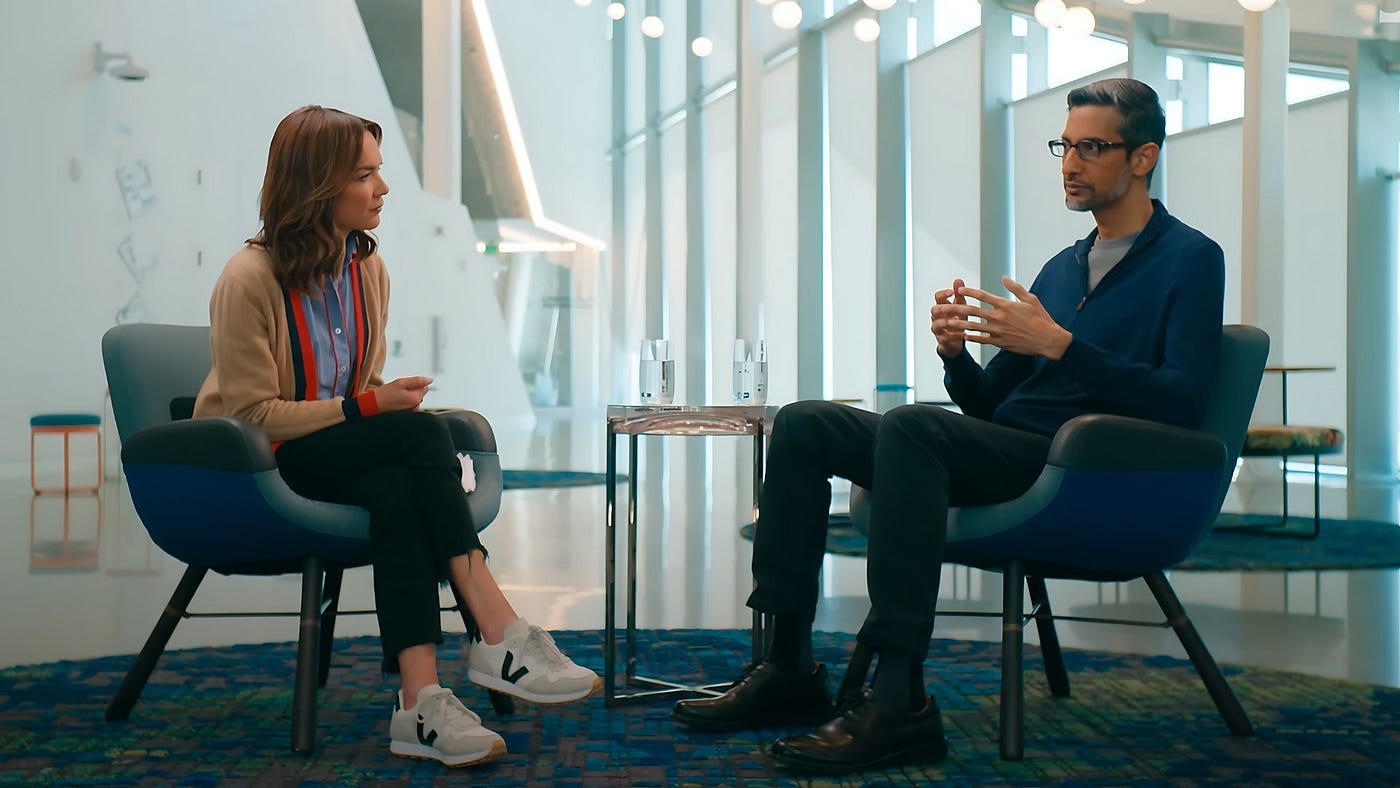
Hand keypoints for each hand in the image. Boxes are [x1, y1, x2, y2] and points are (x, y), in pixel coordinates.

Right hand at [374, 375, 432, 411]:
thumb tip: (430, 380)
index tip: (404, 386)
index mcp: (416, 398)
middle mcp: (416, 407)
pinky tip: (396, 403)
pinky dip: (405, 403)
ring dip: (408, 397)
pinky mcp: (407, 416)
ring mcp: (412, 412)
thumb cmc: (384, 395)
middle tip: (399, 391)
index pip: (425, 387)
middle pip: (420, 394)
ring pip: (415, 399)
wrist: (373, 406)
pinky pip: (410, 406)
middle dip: (412, 391)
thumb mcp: (400, 382)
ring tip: (396, 398)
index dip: (415, 384)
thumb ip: (417, 380)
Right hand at [930, 278, 967, 358]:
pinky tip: (963, 334)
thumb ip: (959, 294)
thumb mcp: (960, 306)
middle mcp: (937, 317)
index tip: (951, 291)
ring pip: (936, 325)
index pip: (938, 297)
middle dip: (942, 308)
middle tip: (950, 307)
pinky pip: (945, 338)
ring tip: (955, 321)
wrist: (956, 340)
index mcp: (942, 307)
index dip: (943, 294)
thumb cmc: (958, 321)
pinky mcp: (942, 340)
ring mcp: (938, 329)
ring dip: (945, 323)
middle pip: (934, 310)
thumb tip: (958, 280)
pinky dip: (954, 336)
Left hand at [943, 276, 1072, 359]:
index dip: (969, 291)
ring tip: (944, 323)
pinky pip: (981, 340)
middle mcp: (999, 317)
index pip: (982, 296)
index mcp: (1005, 304)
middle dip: (955, 308)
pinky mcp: (999, 342)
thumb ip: (1015, 288)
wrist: (1048, 339)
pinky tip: (961, 336)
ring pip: (972, 326)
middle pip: (972, 311)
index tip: (958, 289)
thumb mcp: (1030, 299)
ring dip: (957, 324)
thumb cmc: (1041, 318)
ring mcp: (998, 330)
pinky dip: (970, 338)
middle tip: (941, 307)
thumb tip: (1004, 278)